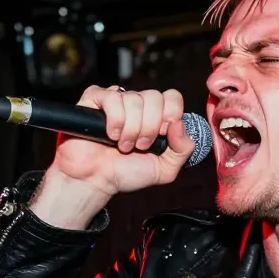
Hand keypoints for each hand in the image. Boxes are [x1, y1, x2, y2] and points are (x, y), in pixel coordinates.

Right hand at [52, 85, 194, 196]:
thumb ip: (183, 150)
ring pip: (134, 99)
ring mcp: (117, 100)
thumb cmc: (126, 173)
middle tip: (140, 145)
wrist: (96, 180)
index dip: (170, 114)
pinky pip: (113, 98)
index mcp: (156, 115)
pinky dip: (115, 121)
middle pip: (155, 97)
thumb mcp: (165, 169)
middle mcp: (138, 104)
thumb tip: (180, 124)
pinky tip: (109, 134)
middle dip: (149, 127)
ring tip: (123, 145)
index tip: (161, 134)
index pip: (172, 97)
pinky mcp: (95, 99)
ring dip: (130, 129)